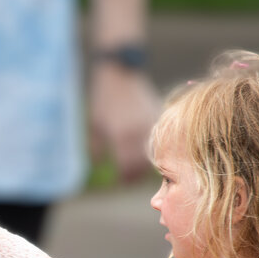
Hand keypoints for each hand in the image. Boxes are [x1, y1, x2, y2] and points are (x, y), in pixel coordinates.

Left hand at [87, 63, 162, 182]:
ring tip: (140, 167)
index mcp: (121, 137)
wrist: (120, 74)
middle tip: (131, 179)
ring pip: (156, 153)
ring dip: (149, 163)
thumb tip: (99, 166)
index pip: (128, 168)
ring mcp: (152, 125)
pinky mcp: (160, 117)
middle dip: (137, 174)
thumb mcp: (95, 125)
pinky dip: (158, 148)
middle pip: (144, 165)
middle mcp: (139, 133)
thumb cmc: (103, 100)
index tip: (123, 182)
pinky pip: (163, 139)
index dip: (126, 179)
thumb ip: (96, 149)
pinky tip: (151, 150)